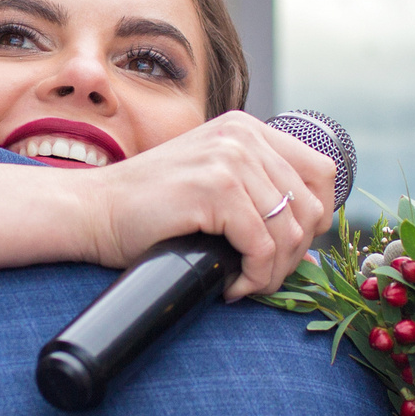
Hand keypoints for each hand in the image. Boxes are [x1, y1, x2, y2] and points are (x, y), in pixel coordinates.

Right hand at [77, 111, 339, 299]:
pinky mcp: (215, 188)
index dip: (316, 218)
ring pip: (290, 232)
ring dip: (272, 272)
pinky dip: (254, 277)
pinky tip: (230, 286)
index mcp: (247, 129)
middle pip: (310, 207)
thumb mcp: (213, 187)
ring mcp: (230, 158)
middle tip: (260, 277)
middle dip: (294, 255)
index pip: (322, 172)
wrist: (92, 211)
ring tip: (243, 284)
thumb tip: (314, 250)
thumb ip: (258, 198)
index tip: (288, 249)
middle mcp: (243, 135)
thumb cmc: (149, 210)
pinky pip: (263, 247)